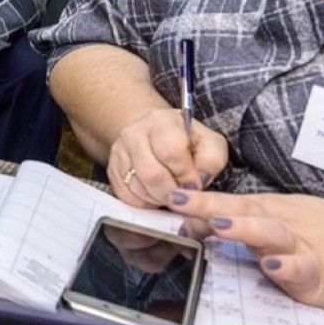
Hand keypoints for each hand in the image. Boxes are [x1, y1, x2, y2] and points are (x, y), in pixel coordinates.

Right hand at [105, 107, 228, 207]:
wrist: (154, 134)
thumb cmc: (186, 141)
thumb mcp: (208, 143)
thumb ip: (211, 159)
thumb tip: (199, 180)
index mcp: (162, 121)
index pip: (172, 152)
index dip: (186, 174)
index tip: (195, 184)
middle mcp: (135, 132)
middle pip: (152, 174)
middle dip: (172, 192)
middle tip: (182, 195)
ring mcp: (119, 151)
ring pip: (138, 188)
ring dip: (159, 199)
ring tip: (171, 193)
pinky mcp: (112, 169)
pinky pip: (127, 196)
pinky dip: (145, 203)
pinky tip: (156, 195)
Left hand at [166, 189, 323, 315]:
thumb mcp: (289, 225)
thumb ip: (249, 227)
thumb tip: (205, 224)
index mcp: (274, 215)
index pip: (232, 205)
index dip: (202, 202)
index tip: (171, 198)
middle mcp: (285, 227)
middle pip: (244, 212)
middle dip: (210, 206)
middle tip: (180, 200)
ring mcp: (304, 250)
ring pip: (271, 235)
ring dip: (245, 229)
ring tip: (220, 226)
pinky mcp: (323, 276)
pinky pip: (304, 270)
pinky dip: (289, 267)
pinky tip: (274, 265)